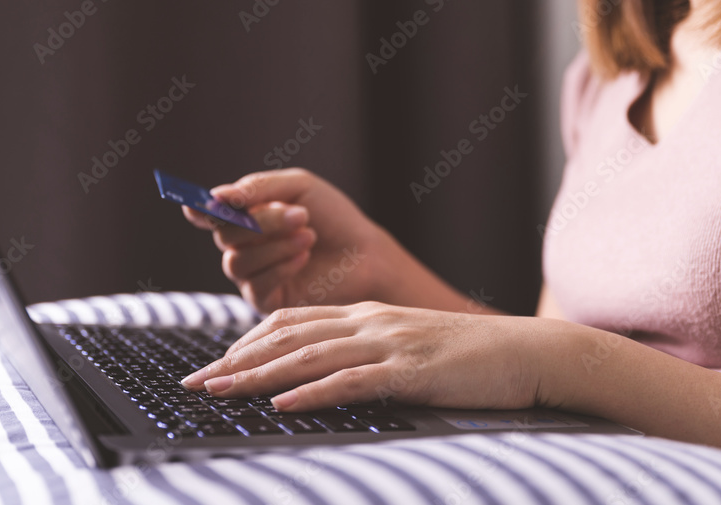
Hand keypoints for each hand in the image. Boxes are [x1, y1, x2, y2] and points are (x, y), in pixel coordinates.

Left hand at [180, 302, 554, 411]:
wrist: (525, 352)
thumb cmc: (467, 357)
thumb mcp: (408, 346)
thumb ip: (367, 354)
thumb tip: (323, 378)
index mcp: (367, 314)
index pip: (292, 321)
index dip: (248, 341)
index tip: (216, 363)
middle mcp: (370, 322)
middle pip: (288, 336)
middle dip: (236, 359)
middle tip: (195, 381)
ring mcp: (390, 344)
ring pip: (310, 355)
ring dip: (259, 375)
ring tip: (220, 390)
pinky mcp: (410, 372)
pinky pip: (352, 381)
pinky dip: (312, 393)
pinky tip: (283, 405)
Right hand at [183, 169, 406, 311]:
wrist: (367, 255)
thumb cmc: (334, 218)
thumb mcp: (299, 188)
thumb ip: (258, 188)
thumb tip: (217, 196)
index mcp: (247, 216)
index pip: (211, 214)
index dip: (199, 210)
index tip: (195, 205)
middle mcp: (244, 246)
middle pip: (225, 235)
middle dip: (260, 224)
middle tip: (298, 215)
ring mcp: (252, 276)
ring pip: (236, 262)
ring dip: (273, 245)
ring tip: (309, 235)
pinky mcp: (266, 302)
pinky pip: (254, 285)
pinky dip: (279, 266)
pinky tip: (304, 256)